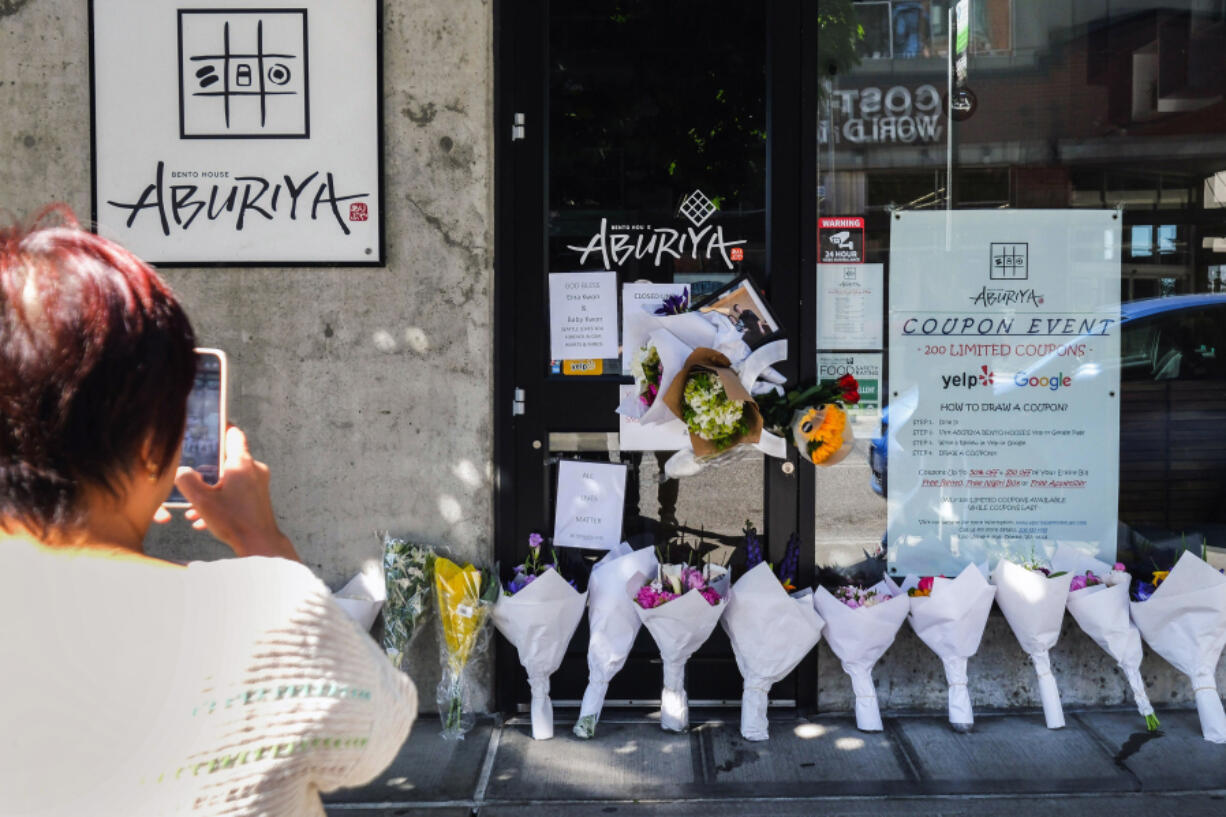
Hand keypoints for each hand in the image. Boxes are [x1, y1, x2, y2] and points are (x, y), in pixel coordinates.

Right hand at [174, 425, 300, 561]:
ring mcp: (258, 484)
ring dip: (211, 490)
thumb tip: (181, 471)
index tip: (207, 428)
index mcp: (242, 463)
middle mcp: (254, 469)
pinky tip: (204, 518)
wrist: (260, 545)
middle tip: (191, 473)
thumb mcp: (201, 500)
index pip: (233, 433)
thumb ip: (186, 481)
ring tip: (194, 507)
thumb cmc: (234, 521)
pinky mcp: (259, 498)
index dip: (219, 427)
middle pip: (227, 458)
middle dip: (207, 468)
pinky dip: (221, 501)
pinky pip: (236, 493)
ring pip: (230, 479)